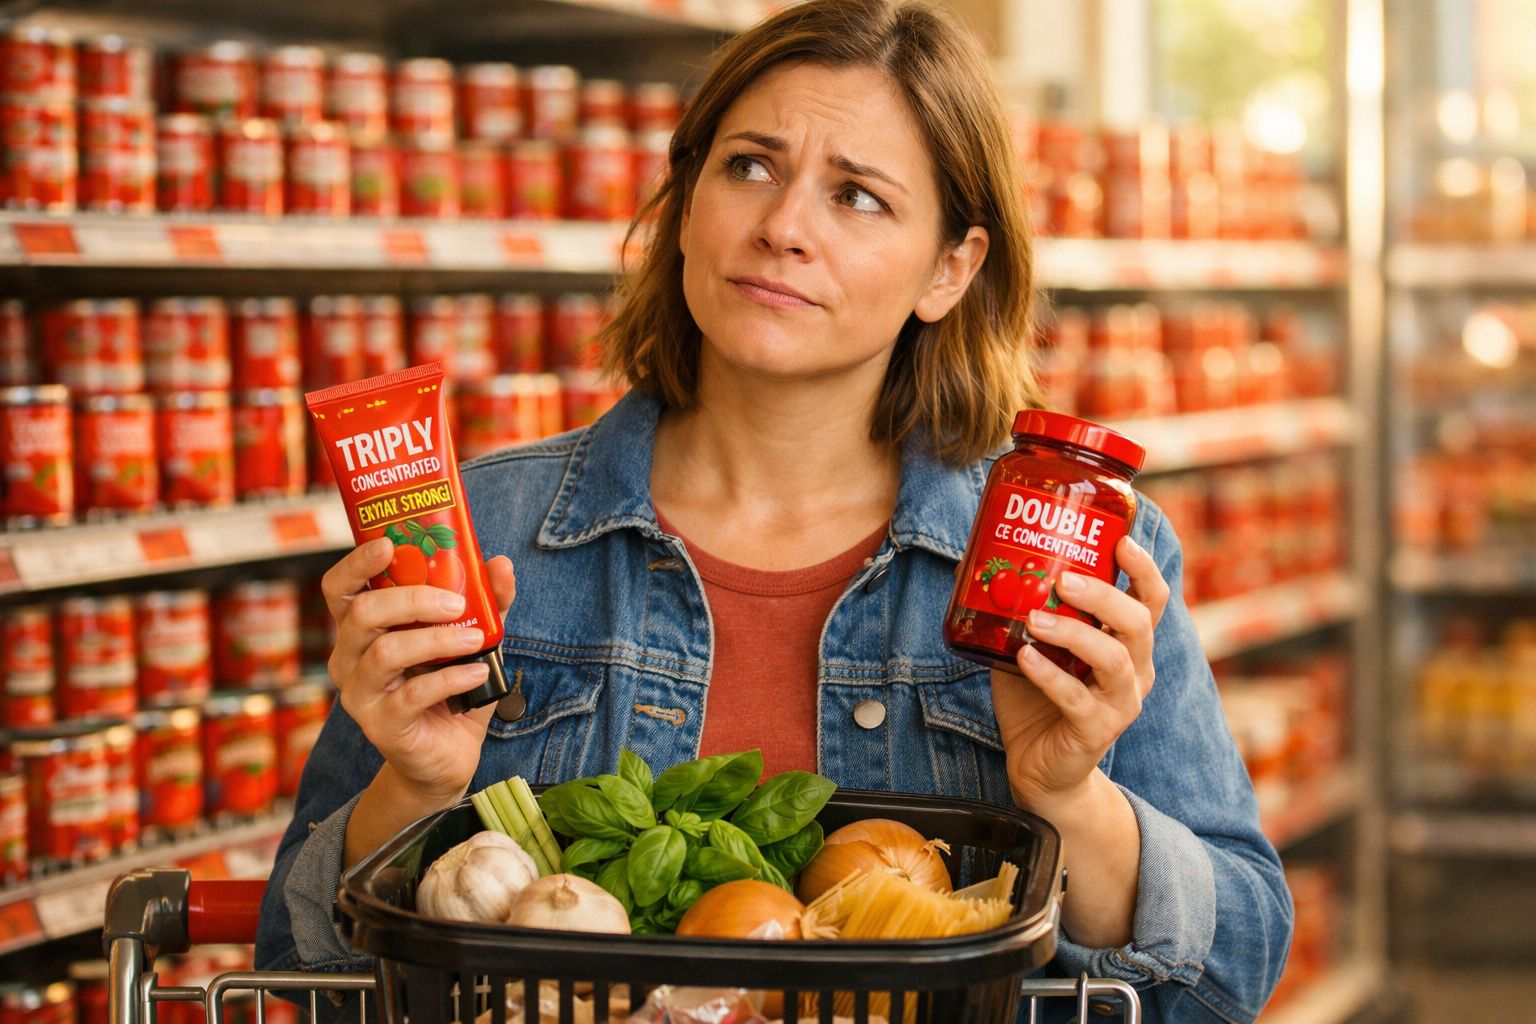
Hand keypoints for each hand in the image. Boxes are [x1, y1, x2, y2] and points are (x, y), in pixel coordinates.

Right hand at [322, 537, 516, 803]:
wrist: (446, 755)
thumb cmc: (451, 688)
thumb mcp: (472, 639)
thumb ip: (487, 602)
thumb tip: (501, 564)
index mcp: (361, 630)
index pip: (340, 589)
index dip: (357, 563)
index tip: (388, 544)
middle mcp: (349, 659)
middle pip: (362, 615)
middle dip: (412, 600)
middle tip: (456, 602)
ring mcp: (361, 694)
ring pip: (385, 654)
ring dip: (436, 640)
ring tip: (476, 638)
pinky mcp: (382, 726)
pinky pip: (413, 695)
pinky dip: (451, 678)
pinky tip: (478, 672)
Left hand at [990, 535, 1168, 813]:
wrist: (1039, 767)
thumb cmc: (1038, 698)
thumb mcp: (1031, 645)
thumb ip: (1020, 611)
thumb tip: (975, 565)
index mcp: (1127, 644)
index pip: (1151, 600)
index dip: (1144, 568)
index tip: (1121, 539)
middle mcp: (1135, 670)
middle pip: (1139, 623)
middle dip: (1104, 595)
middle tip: (1064, 579)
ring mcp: (1120, 703)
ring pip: (1115, 660)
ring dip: (1074, 633)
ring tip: (1035, 618)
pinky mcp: (1097, 731)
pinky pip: (1077, 699)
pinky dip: (1050, 675)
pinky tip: (1024, 658)